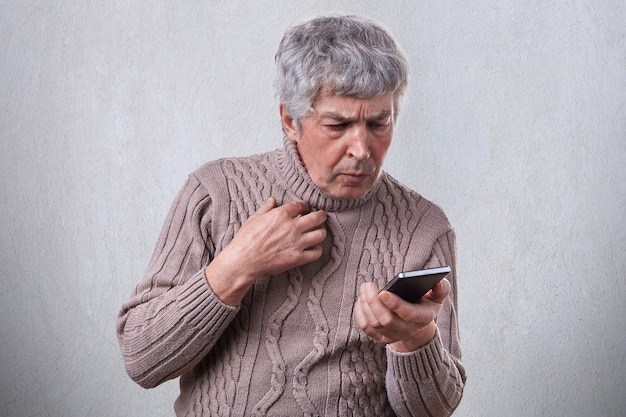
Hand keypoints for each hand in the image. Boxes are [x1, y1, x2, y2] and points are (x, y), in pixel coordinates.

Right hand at [205, 197, 326, 305]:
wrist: (243, 261)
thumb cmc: (245, 240)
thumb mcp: (254, 218)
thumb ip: (266, 208)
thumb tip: (273, 200)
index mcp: (281, 214)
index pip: (300, 205)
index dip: (305, 206)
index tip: (305, 208)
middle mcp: (292, 227)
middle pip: (316, 217)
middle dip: (321, 216)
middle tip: (321, 216)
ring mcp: (296, 243)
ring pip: (320, 234)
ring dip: (322, 231)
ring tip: (320, 231)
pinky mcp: (297, 258)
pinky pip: (316, 252)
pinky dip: (317, 250)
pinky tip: (314, 248)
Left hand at [354, 278, 450, 351]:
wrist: (417, 328)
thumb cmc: (425, 305)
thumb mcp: (437, 297)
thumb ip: (441, 289)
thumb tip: (438, 281)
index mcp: (422, 318)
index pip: (407, 314)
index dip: (395, 304)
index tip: (383, 292)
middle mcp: (406, 330)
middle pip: (386, 320)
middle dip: (374, 302)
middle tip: (368, 285)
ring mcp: (392, 336)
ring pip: (373, 323)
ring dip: (366, 304)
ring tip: (365, 288)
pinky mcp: (380, 337)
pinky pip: (365, 327)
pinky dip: (360, 312)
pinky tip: (362, 299)